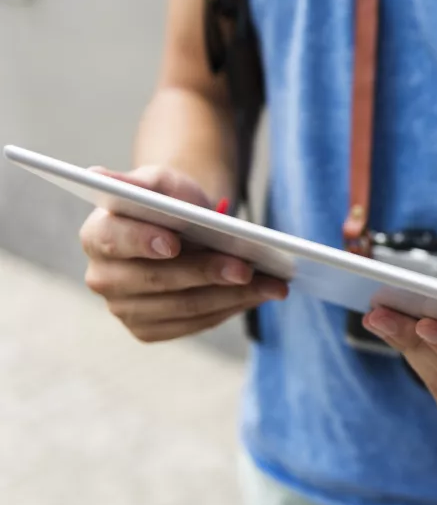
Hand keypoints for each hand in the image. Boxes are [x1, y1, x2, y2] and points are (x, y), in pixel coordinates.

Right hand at [79, 166, 286, 342]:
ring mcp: (125, 308)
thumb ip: (139, 181)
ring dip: (232, 296)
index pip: (114, 240)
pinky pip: (195, 323)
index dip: (142, 242)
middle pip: (156, 280)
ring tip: (272, 283)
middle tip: (246, 267)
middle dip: (205, 273)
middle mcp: (103, 277)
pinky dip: (231, 308)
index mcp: (97, 234)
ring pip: (184, 307)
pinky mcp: (150, 329)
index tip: (173, 243)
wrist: (184, 228)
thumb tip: (99, 175)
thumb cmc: (171, 201)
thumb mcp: (161, 181)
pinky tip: (260, 294)